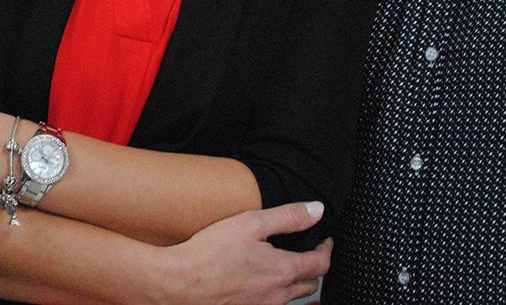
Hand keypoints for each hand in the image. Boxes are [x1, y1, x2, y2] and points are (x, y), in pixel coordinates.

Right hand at [168, 200, 330, 304]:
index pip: (320, 264)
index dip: (327, 249)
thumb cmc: (211, 251)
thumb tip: (317, 209)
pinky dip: (276, 294)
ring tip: (288, 267)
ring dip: (296, 283)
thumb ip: (288, 216)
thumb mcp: (252, 223)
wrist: (179, 284)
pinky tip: (263, 284)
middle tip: (310, 252)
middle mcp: (277, 296)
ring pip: (290, 299)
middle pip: (309, 285)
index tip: (325, 239)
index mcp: (282, 271)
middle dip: (314, 267)